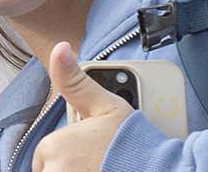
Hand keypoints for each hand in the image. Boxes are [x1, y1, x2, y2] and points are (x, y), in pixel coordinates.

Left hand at [31, 42, 131, 171]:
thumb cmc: (132, 141)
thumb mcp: (105, 106)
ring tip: (102, 168)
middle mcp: (52, 171)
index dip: (70, 153)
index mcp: (52, 147)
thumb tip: (59, 47)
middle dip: (72, 167)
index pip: (47, 155)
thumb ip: (76, 81)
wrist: (160, 171)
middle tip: (100, 163)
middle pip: (51, 170)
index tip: (92, 155)